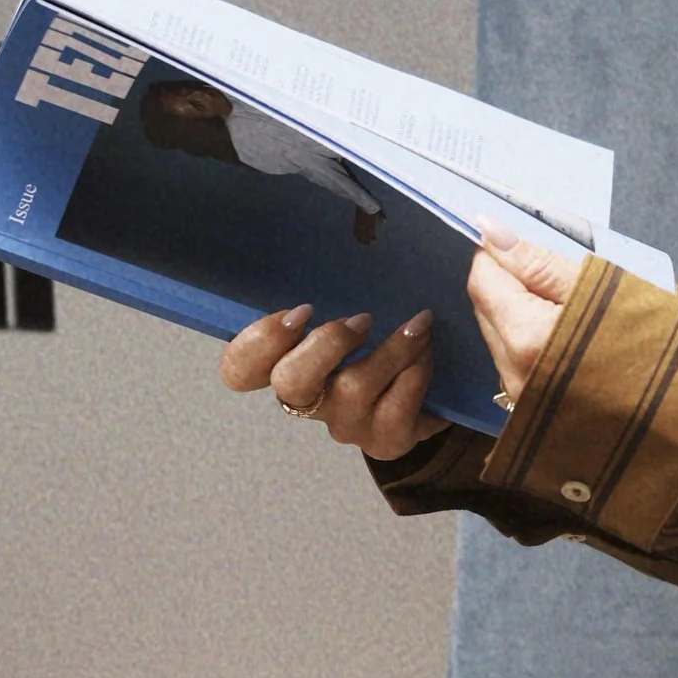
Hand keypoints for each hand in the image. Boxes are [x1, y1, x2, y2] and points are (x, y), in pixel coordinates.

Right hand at [219, 300, 439, 458]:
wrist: (437, 392)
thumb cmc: (383, 342)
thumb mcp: (354, 312)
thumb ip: (336, 291)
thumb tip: (351, 235)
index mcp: (288, 364)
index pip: (240, 369)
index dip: (258, 343)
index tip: (300, 312)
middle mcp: (309, 399)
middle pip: (289, 382)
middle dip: (325, 344)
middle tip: (362, 319)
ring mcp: (344, 424)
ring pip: (352, 388)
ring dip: (391, 349)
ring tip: (418, 326)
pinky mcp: (383, 442)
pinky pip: (394, 410)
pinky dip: (415, 374)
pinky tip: (427, 355)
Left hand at [468, 223, 586, 410]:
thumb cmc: (655, 344)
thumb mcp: (601, 288)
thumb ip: (538, 262)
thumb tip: (488, 230)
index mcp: (528, 338)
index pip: (482, 280)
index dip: (498, 255)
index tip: (525, 246)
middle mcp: (514, 373)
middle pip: (485, 309)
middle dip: (509, 284)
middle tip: (558, 280)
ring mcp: (520, 396)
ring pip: (497, 336)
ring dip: (519, 314)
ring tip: (570, 313)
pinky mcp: (530, 410)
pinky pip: (512, 361)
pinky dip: (530, 342)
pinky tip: (568, 342)